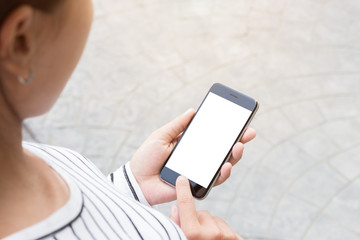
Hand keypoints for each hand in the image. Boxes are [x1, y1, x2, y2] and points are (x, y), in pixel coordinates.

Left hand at [130, 109, 255, 204]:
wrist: (136, 180)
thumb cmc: (146, 157)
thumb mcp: (161, 135)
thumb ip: (178, 125)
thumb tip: (193, 110)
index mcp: (191, 145)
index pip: (213, 137)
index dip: (228, 131)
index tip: (242, 122)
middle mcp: (198, 159)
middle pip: (223, 151)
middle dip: (239, 141)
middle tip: (249, 133)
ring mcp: (199, 172)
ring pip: (223, 165)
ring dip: (235, 156)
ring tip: (238, 147)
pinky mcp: (197, 186)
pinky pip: (214, 180)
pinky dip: (222, 173)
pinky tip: (226, 165)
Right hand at [170, 176, 242, 239]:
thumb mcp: (179, 239)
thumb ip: (177, 224)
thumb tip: (176, 208)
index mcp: (193, 233)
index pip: (185, 204)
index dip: (182, 189)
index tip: (182, 179)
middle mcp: (210, 233)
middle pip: (202, 213)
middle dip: (198, 220)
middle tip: (197, 235)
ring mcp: (225, 236)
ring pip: (215, 220)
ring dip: (210, 226)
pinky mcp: (236, 238)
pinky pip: (226, 228)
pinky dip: (222, 233)